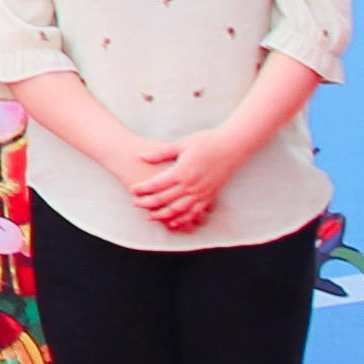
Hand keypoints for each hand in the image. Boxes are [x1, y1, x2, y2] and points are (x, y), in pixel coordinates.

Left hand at [127, 132, 241, 234]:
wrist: (233, 146)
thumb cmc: (206, 141)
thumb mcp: (182, 144)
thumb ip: (161, 152)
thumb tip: (141, 156)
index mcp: (182, 171)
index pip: (157, 184)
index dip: (142, 189)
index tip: (131, 190)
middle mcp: (192, 185)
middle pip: (165, 200)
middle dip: (148, 203)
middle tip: (135, 204)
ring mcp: (202, 192)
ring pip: (179, 210)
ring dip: (163, 215)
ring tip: (150, 217)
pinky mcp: (210, 196)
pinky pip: (195, 213)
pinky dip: (184, 219)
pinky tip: (174, 222)